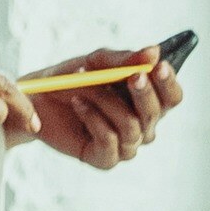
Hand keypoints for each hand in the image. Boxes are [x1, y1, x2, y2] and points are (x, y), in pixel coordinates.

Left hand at [26, 43, 183, 169]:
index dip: (169, 83)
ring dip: (106, 102)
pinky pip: (110, 142)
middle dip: (144, 93)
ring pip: (131, 127)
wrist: (37, 100)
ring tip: (82, 88)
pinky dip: (93, 119)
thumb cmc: (73, 78)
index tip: (159, 67)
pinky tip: (78, 104)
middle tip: (132, 76)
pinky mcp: (105, 158)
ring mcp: (125, 145)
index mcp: (147, 99)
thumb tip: (153, 52)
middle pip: (156, 114)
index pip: (172, 97)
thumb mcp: (98, 62)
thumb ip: (125, 59)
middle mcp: (142, 124)